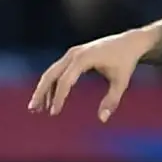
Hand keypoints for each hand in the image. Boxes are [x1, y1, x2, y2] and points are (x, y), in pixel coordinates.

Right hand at [29, 28, 154, 121]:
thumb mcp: (121, 82)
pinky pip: (58, 70)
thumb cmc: (126, 62)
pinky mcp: (72, 55)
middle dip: (41, 92)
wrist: (129, 43)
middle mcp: (74, 54)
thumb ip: (112, 100)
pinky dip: (52, 84)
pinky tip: (49, 99)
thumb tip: (102, 119)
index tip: (54, 113)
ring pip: (51, 72)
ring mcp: (71, 53)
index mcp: (84, 59)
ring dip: (43, 89)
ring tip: (37, 108)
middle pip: (51, 74)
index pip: (66, 80)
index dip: (59, 97)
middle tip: (33, 109)